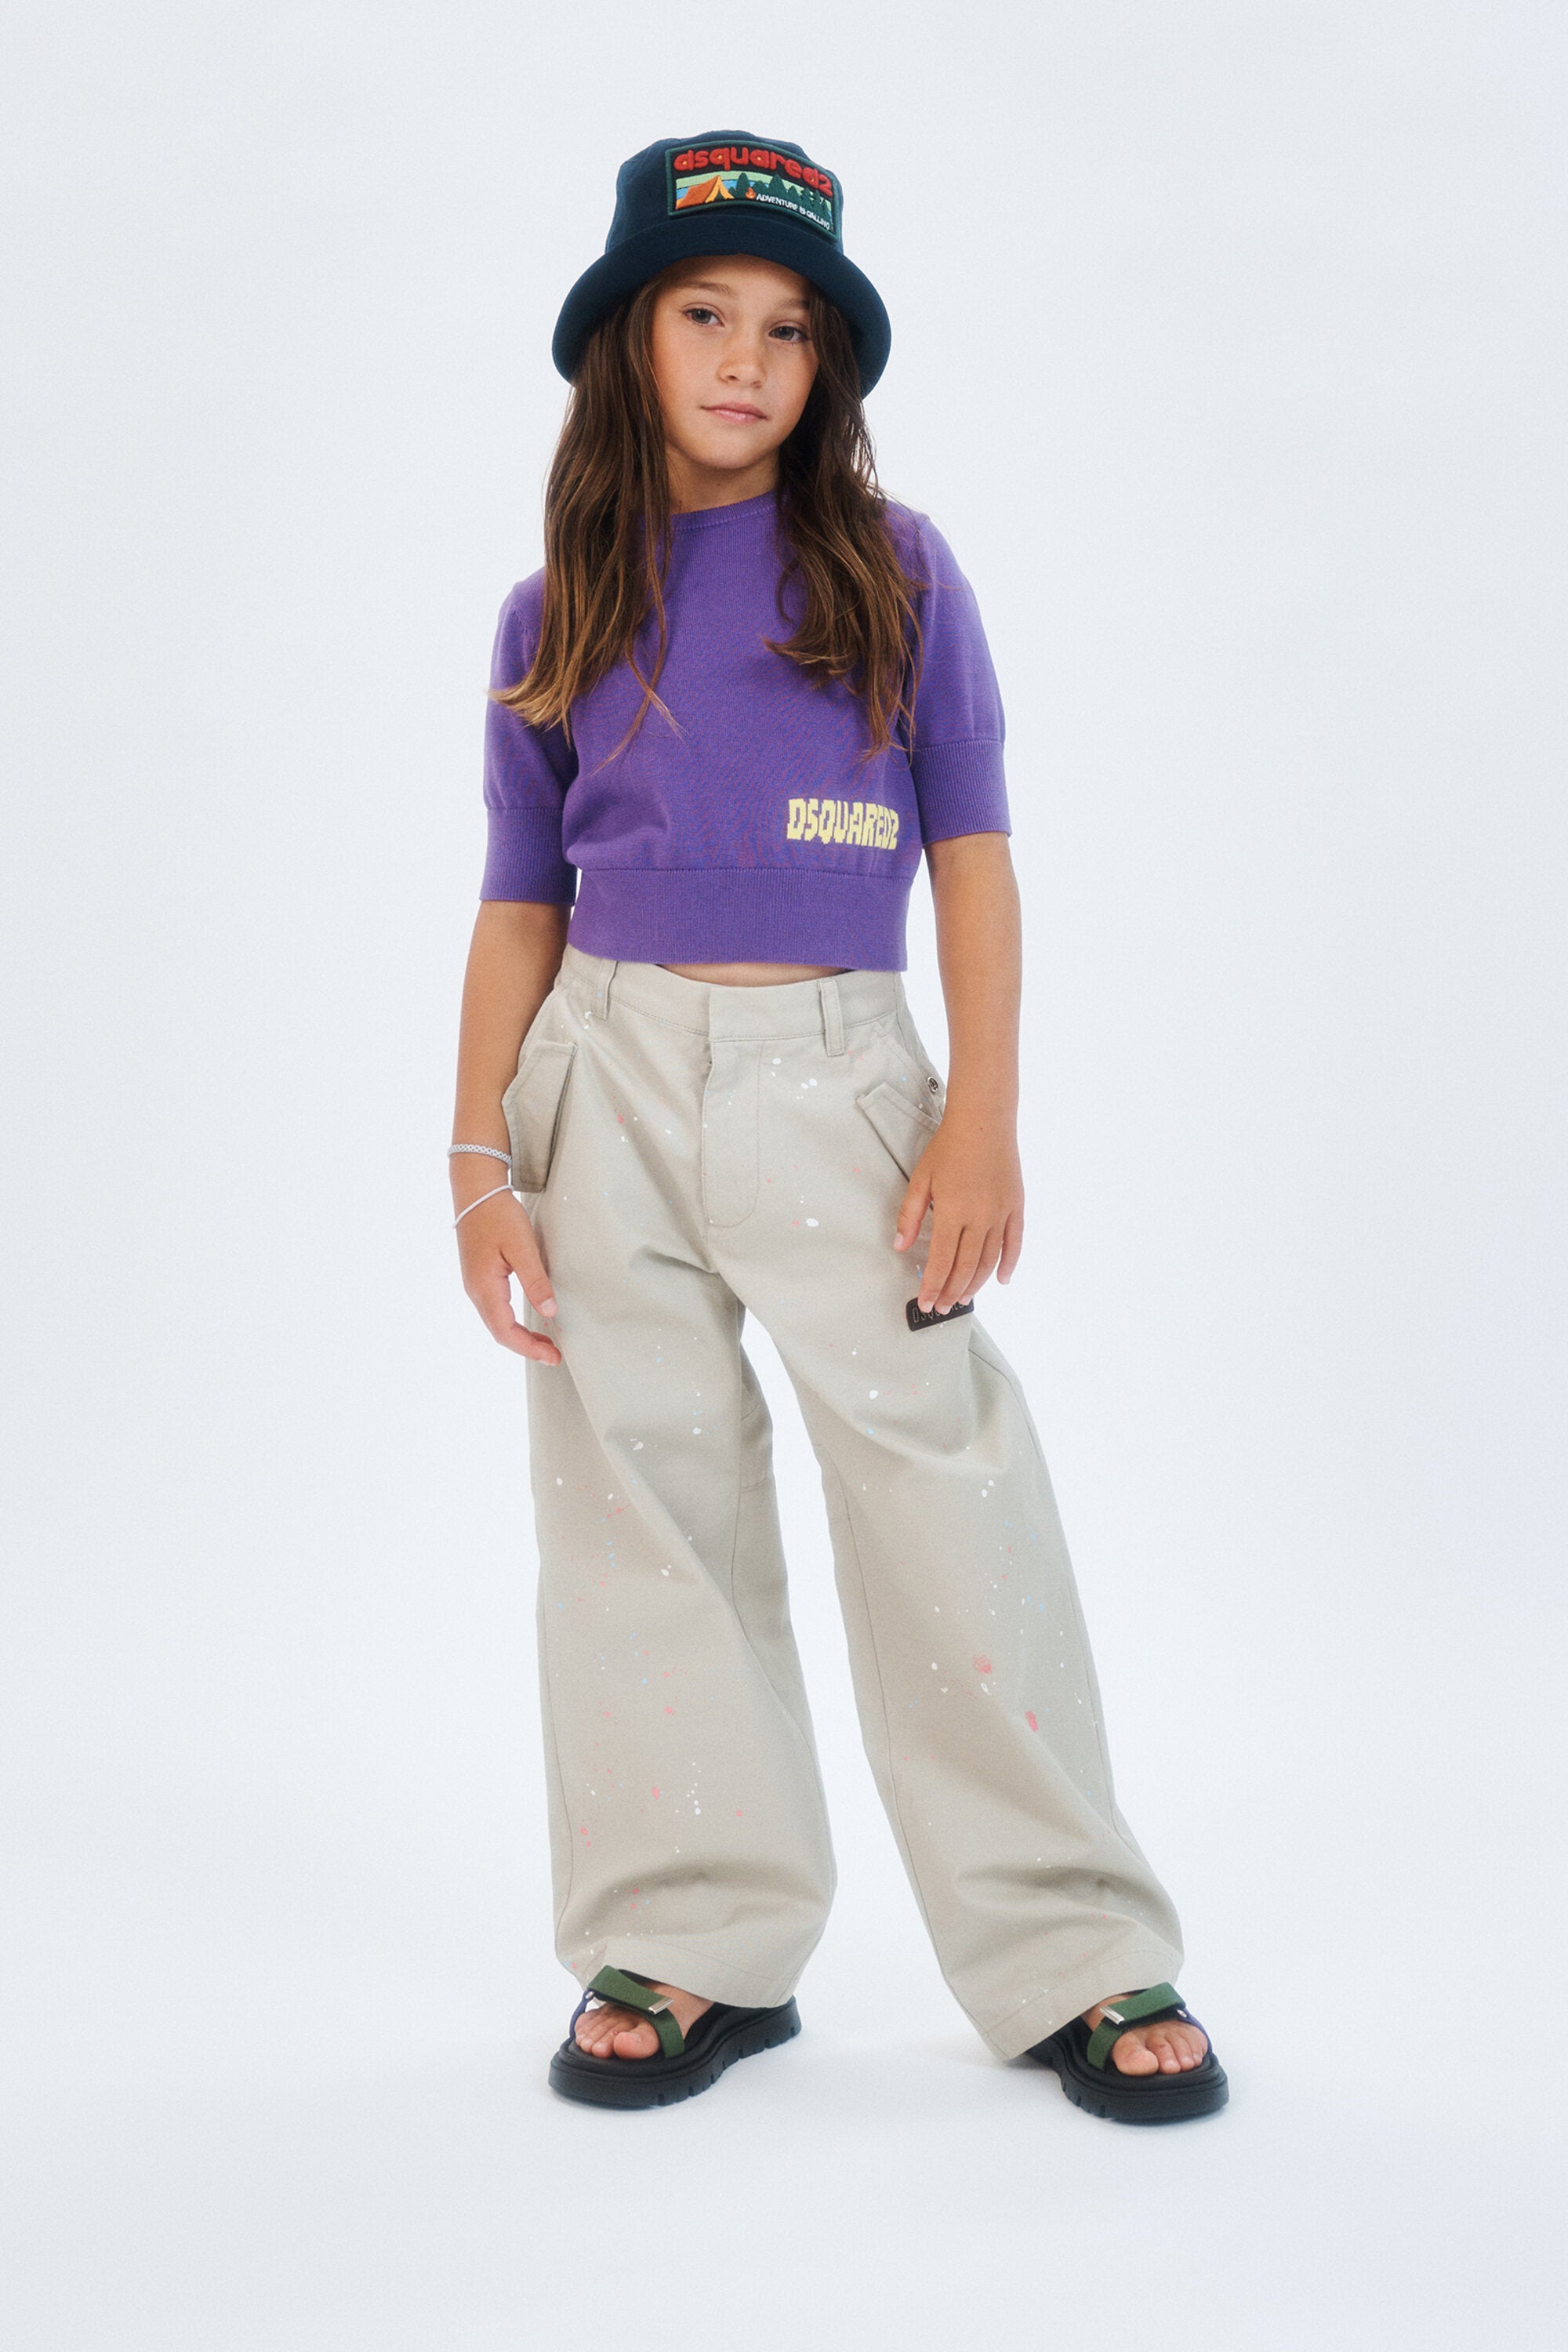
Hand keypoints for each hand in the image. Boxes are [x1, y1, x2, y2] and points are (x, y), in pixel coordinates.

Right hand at [454, 1180, 563, 1364]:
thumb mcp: (522, 1247)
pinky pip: (495, 1310)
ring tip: (546, 1341)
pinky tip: (529, 1319)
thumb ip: (535, 1281)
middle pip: (499, 1332)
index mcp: (484, 1288)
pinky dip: (512, 1322)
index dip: (529, 1348)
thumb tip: (550, 1312)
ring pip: (496, 1322)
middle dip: (526, 1347)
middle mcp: (475, 1291)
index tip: (553, 1356)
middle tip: (554, 1354)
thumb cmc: (498, 1215)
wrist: (475, 1192)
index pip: (505, 1332)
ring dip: (520, 1336)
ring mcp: (475, 1285)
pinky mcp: (479, 1277)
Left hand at [891, 1108, 1023, 1312]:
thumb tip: (900, 1246)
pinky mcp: (1016, 1206)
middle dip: (951, 1291)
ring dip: (976, 1283)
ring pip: (989, 1260)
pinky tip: (1001, 1280)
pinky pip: (1014, 1242)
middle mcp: (980, 1217)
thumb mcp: (921, 1179)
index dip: (933, 1285)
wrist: (984, 1120)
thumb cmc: (949, 1146)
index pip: (942, 1260)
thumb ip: (910, 1216)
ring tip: (963, 1298)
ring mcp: (1001, 1213)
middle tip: (941, 1307)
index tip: (925, 1302)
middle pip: (966, 1266)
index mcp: (953, 1211)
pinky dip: (1009, 1263)